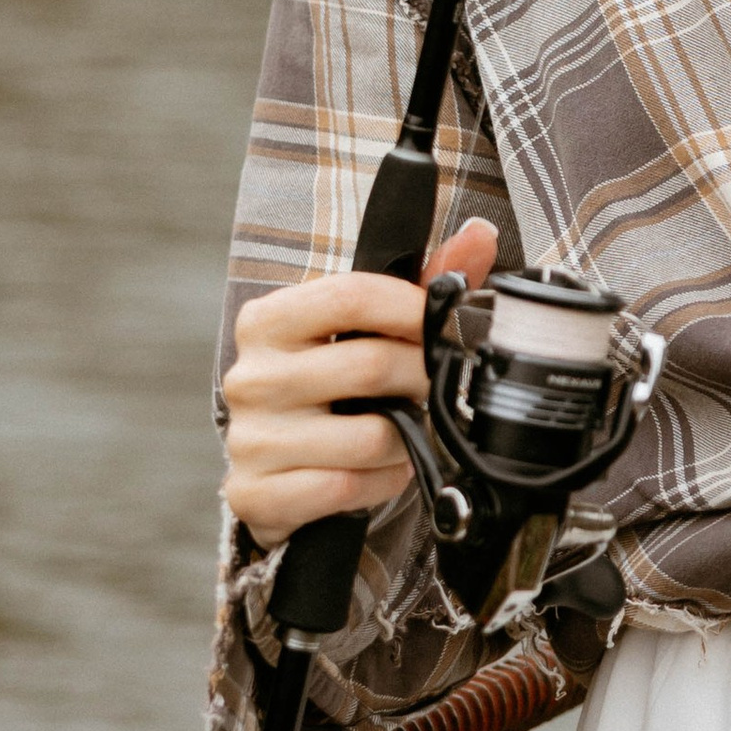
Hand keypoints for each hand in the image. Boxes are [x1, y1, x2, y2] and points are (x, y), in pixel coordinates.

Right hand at [221, 218, 499, 548]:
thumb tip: (480, 234)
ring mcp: (249, 440)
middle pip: (370, 365)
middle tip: (434, 385)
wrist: (276, 474)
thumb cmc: (330, 388)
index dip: (412, 309)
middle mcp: (251, 376)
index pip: (351, 295)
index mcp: (268, 321)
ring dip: (407, 439)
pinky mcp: (256, 495)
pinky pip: (347, 488)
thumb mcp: (367, 330)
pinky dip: (381, 482)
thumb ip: (425, 279)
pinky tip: (379, 472)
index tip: (442, 324)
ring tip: (406, 432)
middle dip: (421, 377)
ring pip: (370, 436)